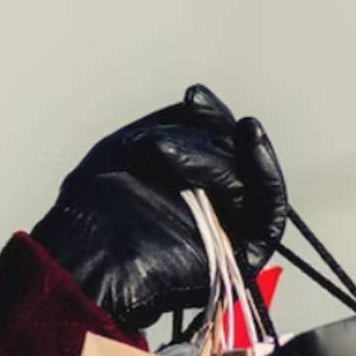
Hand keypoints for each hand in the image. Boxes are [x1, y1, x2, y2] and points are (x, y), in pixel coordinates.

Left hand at [27, 83, 287, 331]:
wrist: (86, 259)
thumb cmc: (95, 208)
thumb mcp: (128, 149)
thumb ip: (171, 126)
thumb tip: (202, 102)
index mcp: (186, 185)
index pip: (215, 144)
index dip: (209, 118)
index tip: (195, 96)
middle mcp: (212, 207)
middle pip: (234, 158)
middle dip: (205, 139)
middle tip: (166, 141)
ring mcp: (230, 230)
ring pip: (249, 179)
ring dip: (223, 154)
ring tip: (178, 150)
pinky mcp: (245, 254)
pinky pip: (270, 212)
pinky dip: (265, 173)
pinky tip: (250, 139)